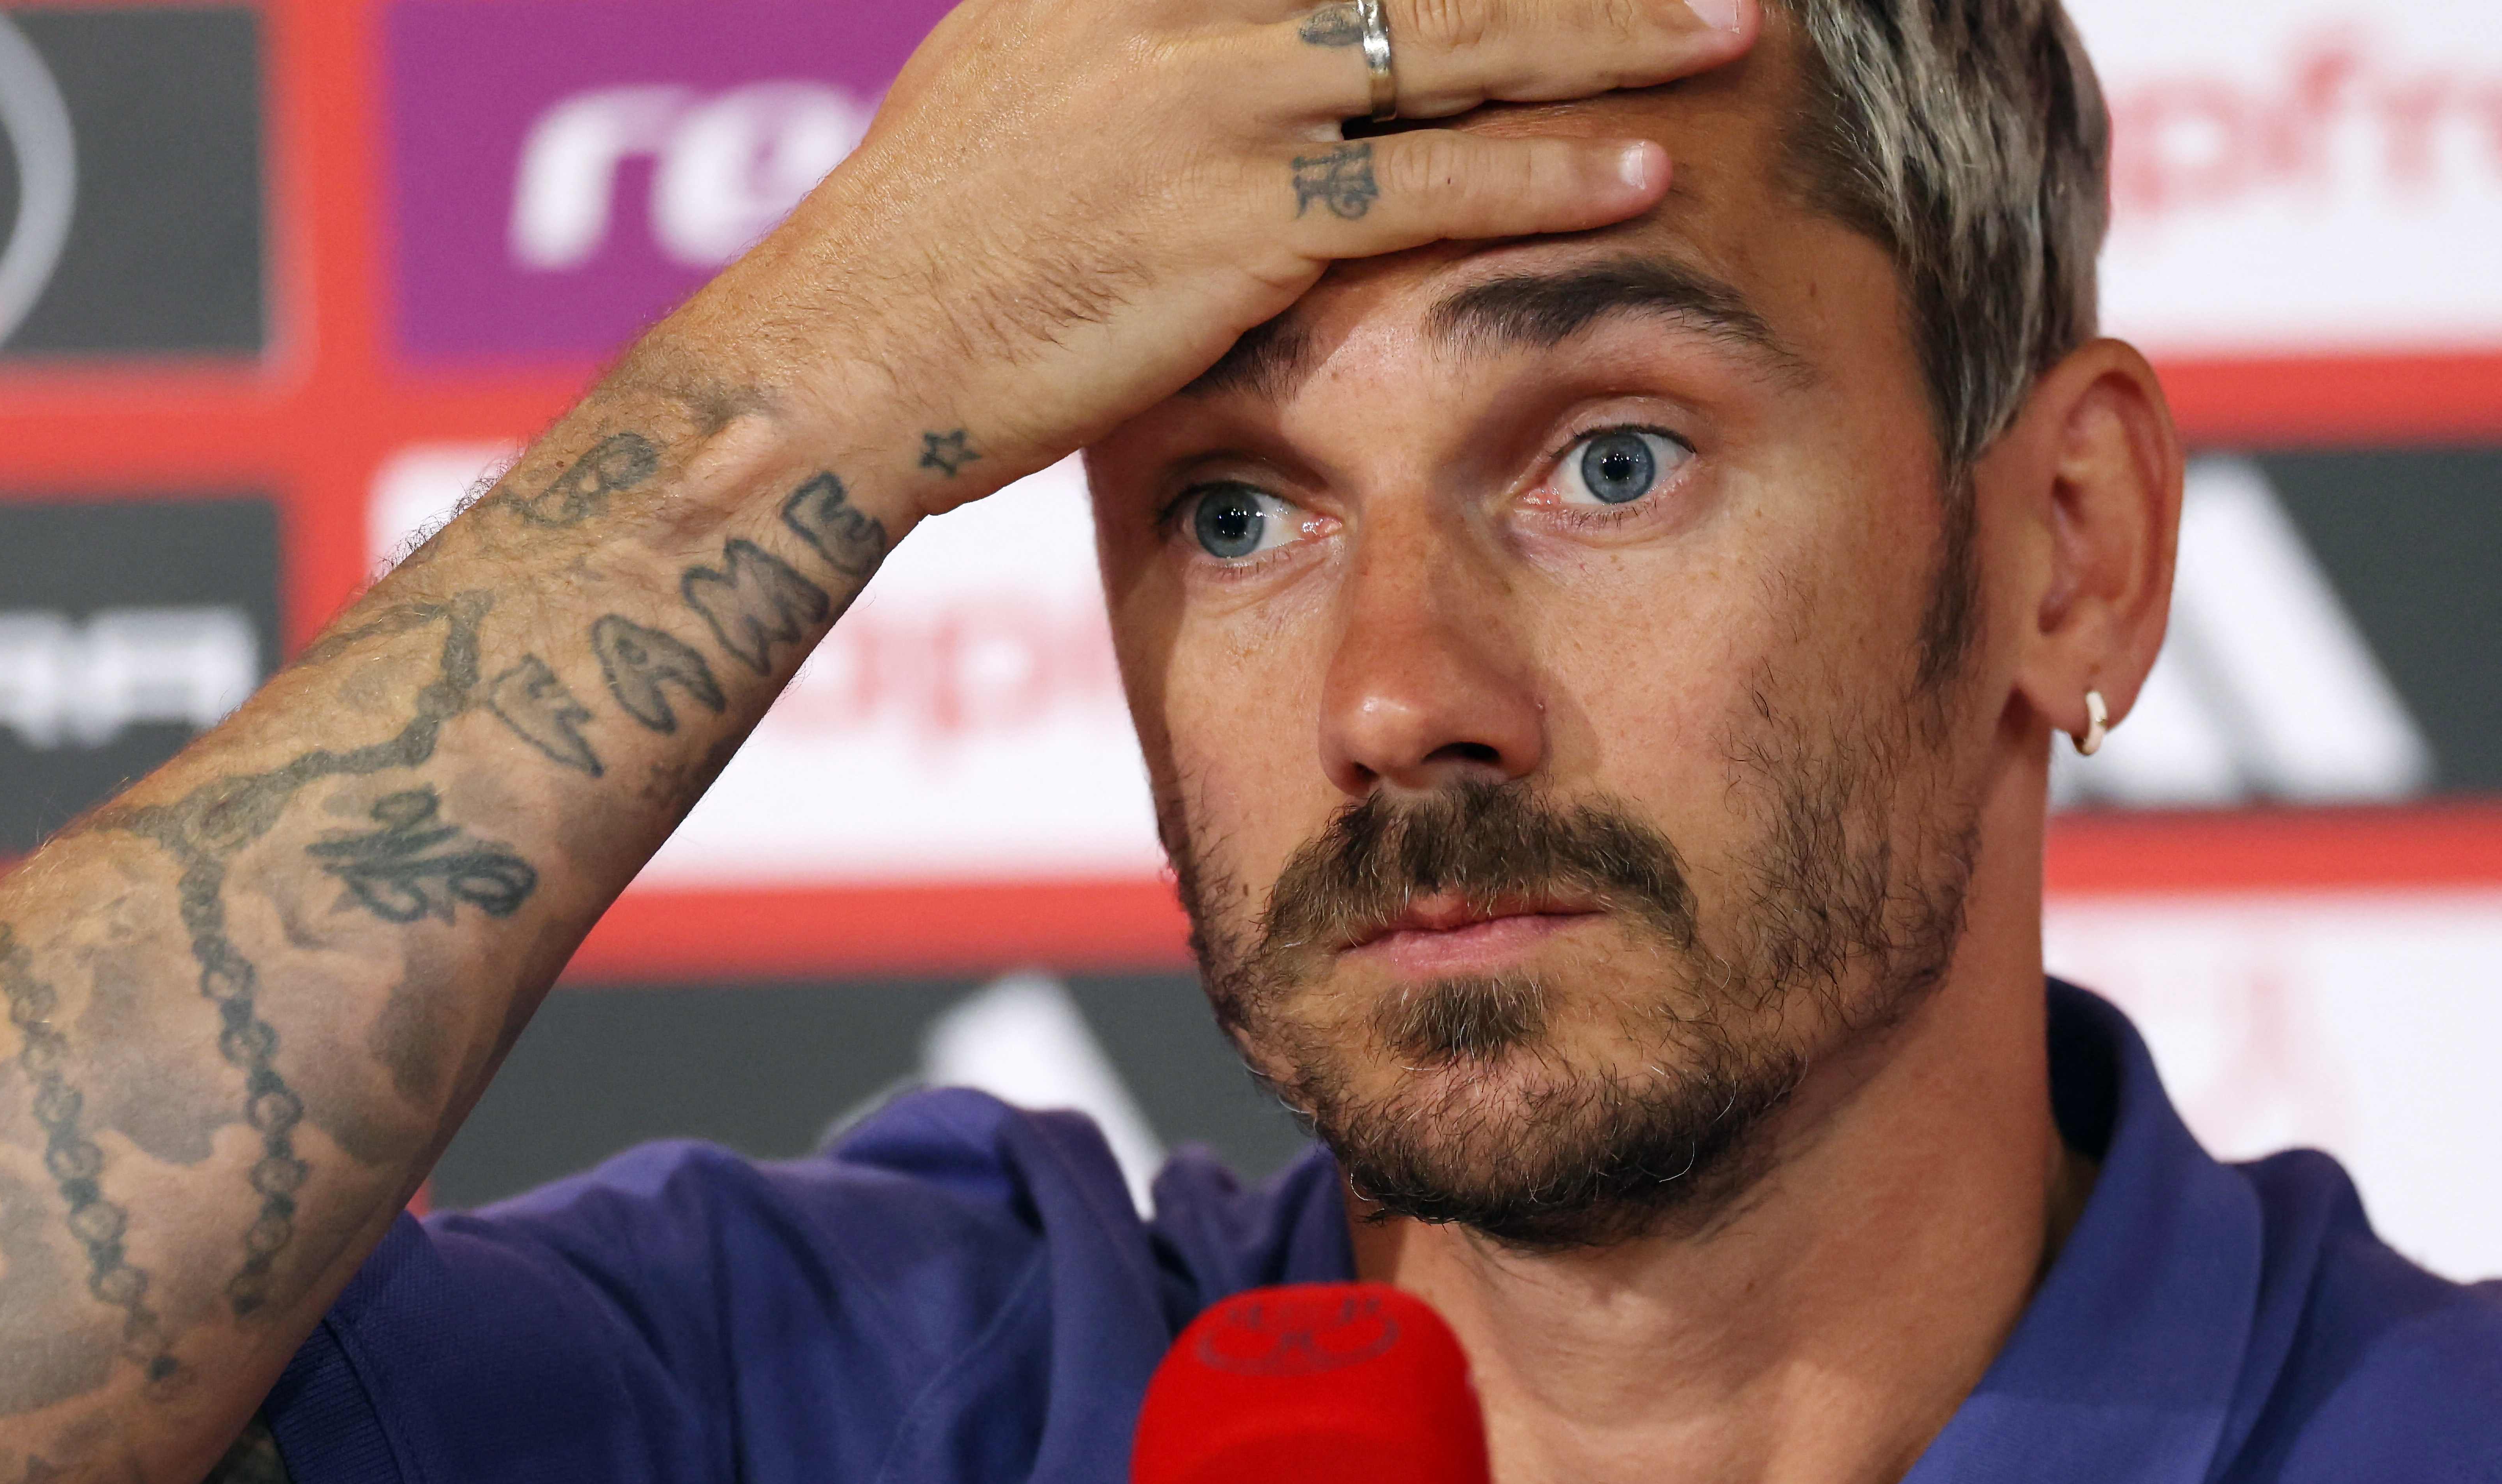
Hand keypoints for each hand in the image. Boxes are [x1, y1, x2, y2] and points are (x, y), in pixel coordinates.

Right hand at [691, 0, 1755, 511]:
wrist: (849, 357)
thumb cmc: (936, 235)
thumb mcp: (1019, 61)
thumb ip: (1128, 20)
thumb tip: (1237, 28)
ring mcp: (1213, 94)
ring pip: (1460, 34)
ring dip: (1610, 30)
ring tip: (1727, 24)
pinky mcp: (1238, 214)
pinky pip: (1434, 180)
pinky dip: (1548, 170)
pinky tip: (1646, 165)